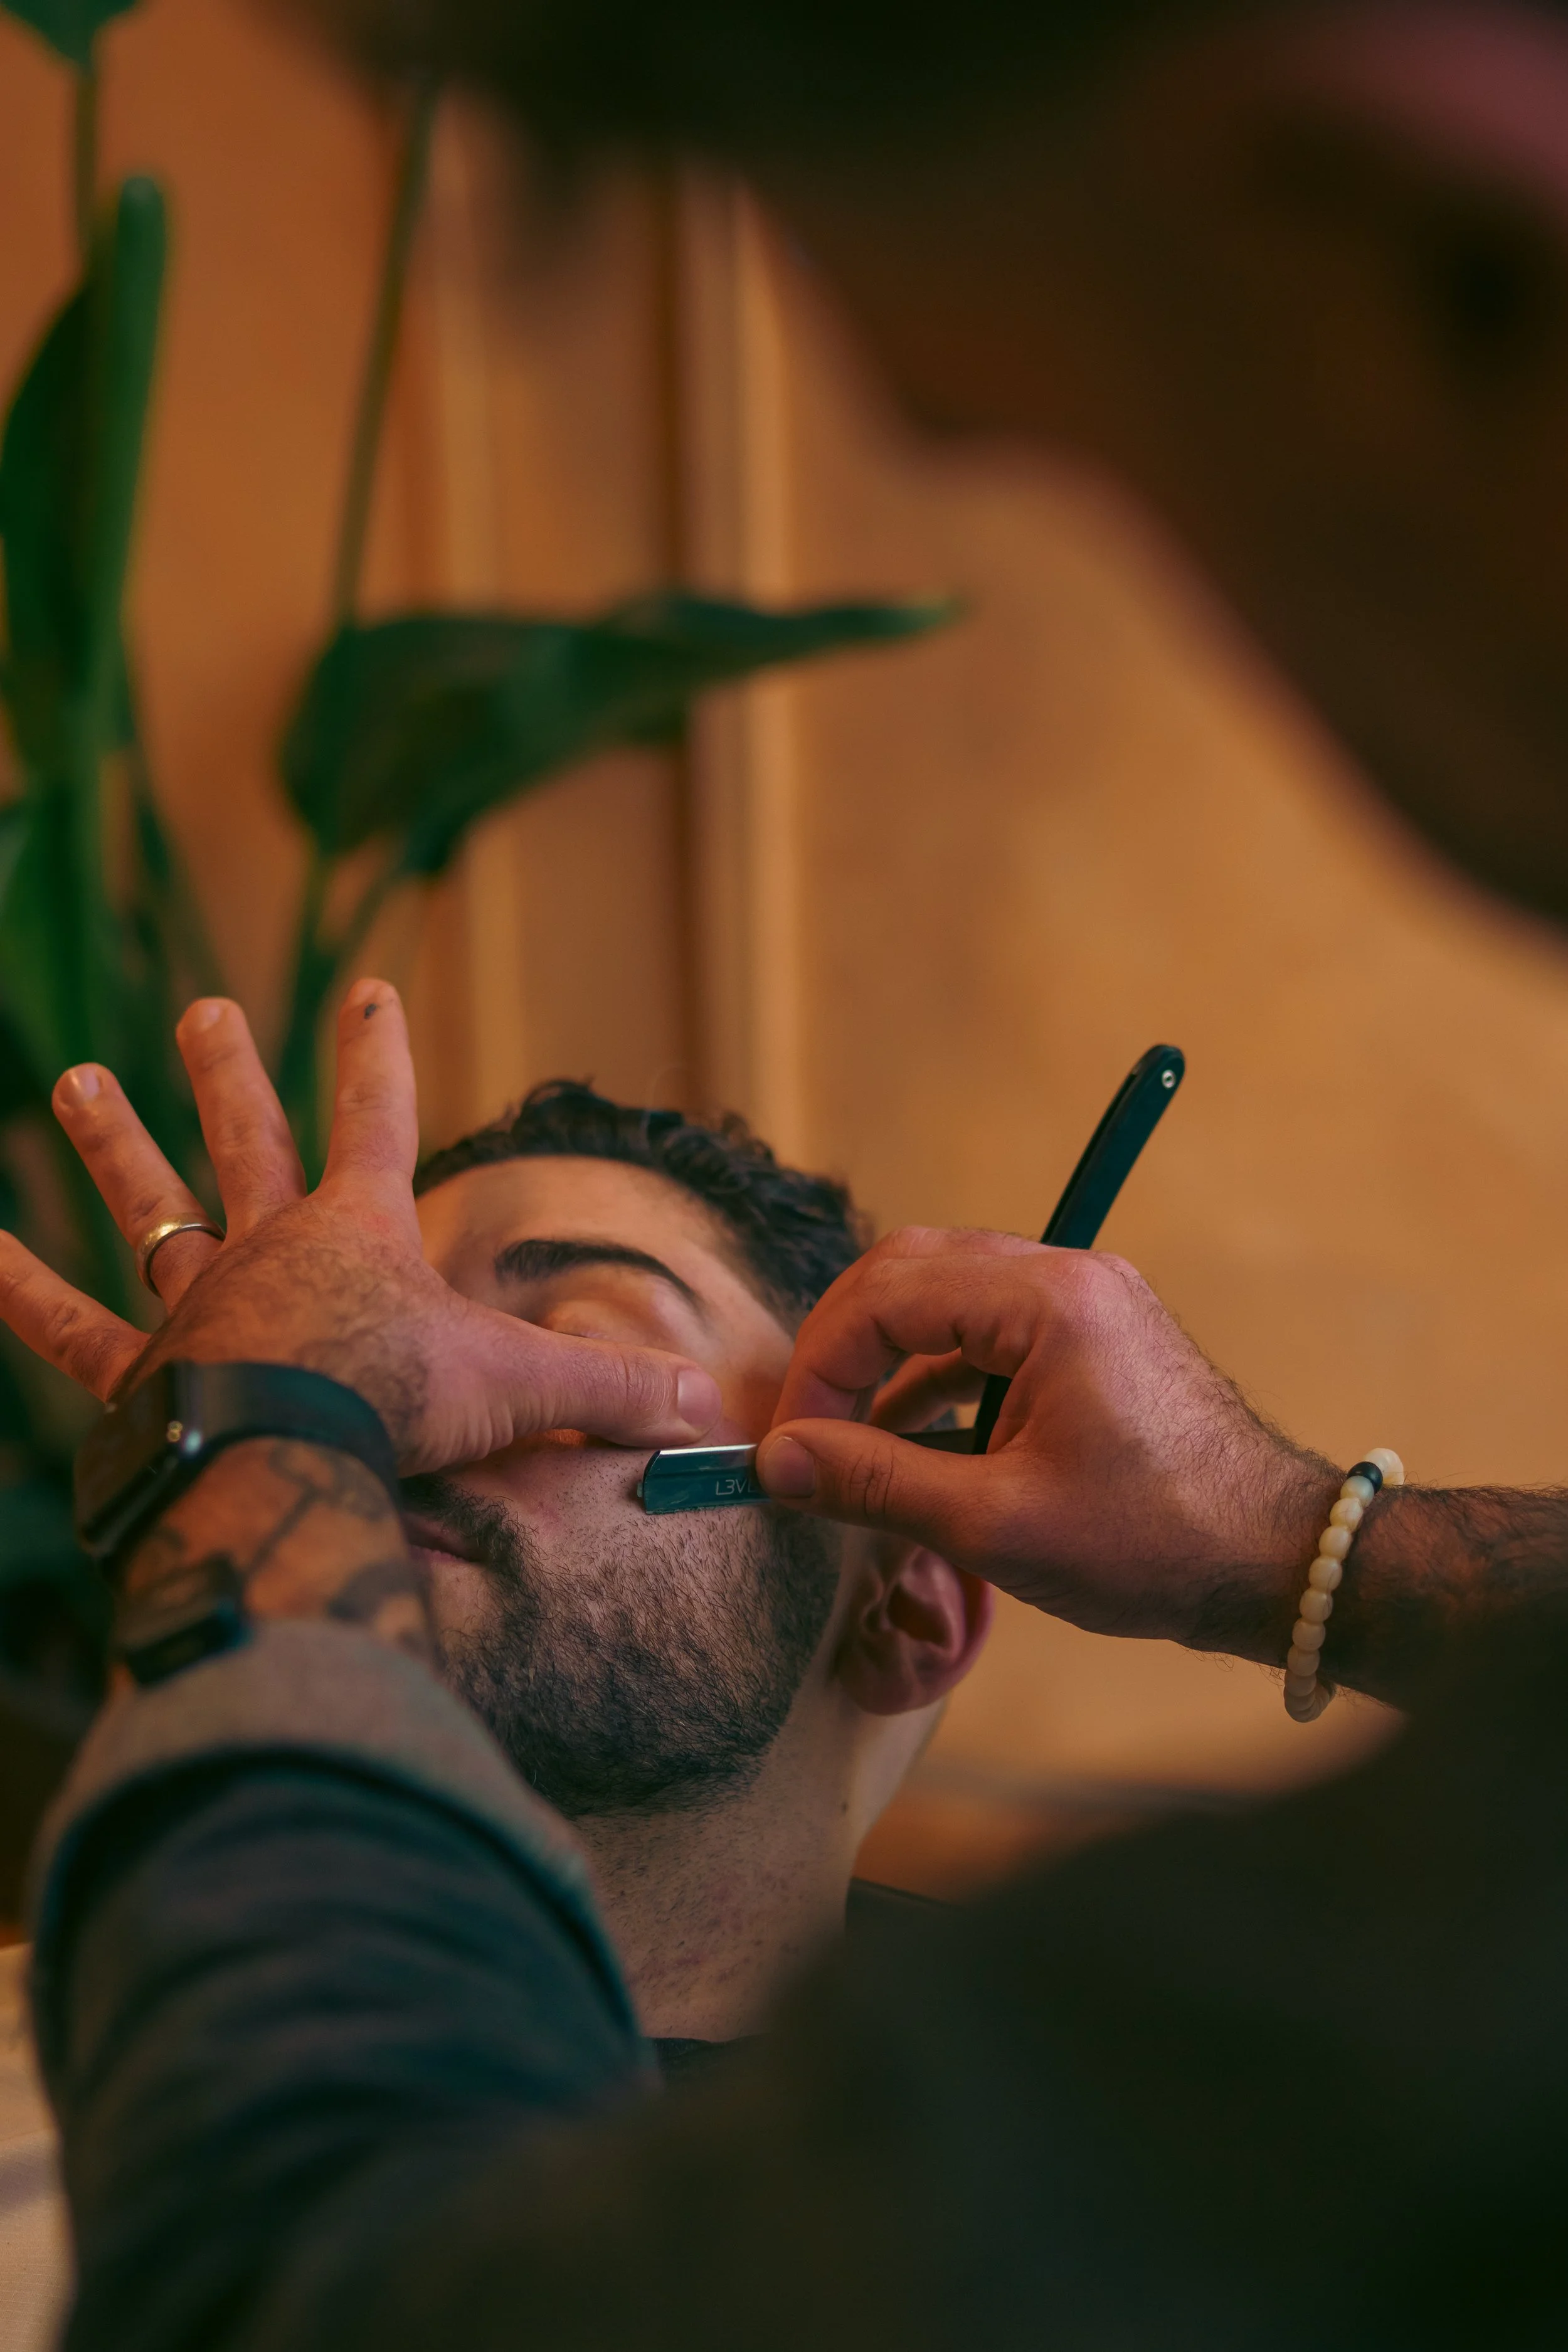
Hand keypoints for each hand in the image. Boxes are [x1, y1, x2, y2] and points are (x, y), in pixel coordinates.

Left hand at [0, 982, 721, 1467]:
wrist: (291, 1455)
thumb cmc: (400, 1405)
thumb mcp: (522, 1387)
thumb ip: (615, 1389)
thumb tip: (714, 1405)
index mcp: (358, 1232)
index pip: (377, 1119)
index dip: (377, 1054)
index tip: (371, 989)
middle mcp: (268, 1247)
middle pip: (247, 1139)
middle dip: (228, 1070)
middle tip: (200, 1008)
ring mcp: (197, 1302)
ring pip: (151, 1208)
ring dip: (114, 1145)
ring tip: (72, 1080)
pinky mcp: (141, 1372)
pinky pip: (71, 1330)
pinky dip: (21, 1293)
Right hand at [755, 1227, 1338, 1661]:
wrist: (1275, 1562)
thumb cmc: (1152, 1544)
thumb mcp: (996, 1523)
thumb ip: (876, 1481)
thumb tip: (777, 1461)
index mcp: (1047, 1302)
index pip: (886, 1294)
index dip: (820, 1366)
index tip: (790, 1444)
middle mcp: (1067, 1277)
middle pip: (910, 1271)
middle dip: (844, 1345)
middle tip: (805, 1427)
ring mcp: (1086, 1302)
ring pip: (945, 1295)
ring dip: (887, 1360)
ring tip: (847, 1442)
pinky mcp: (1094, 1337)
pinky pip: (987, 1330)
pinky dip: (935, 1377)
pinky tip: (910, 1443)